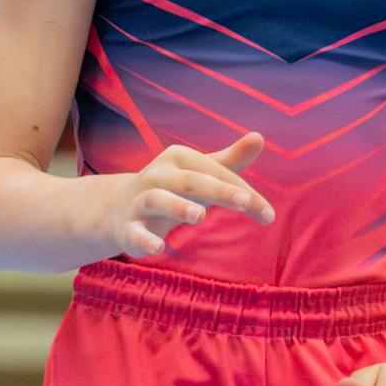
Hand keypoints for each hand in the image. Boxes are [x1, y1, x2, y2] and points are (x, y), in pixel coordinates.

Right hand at [87, 131, 274, 260]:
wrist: (117, 208)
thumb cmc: (172, 189)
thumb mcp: (200, 174)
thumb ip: (230, 160)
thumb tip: (259, 136)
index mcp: (178, 158)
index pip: (216, 172)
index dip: (243, 191)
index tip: (268, 214)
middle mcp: (158, 175)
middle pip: (191, 181)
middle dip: (218, 190)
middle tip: (244, 203)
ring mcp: (140, 201)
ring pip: (157, 200)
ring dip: (177, 206)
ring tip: (200, 216)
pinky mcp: (127, 228)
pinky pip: (134, 233)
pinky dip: (144, 240)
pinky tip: (158, 249)